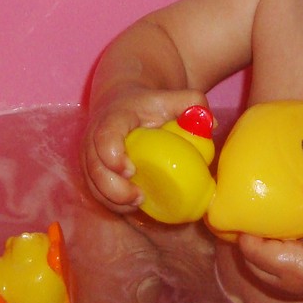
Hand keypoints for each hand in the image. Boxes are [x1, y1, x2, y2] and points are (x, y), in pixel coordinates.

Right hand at [81, 88, 208, 213]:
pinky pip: (96, 190)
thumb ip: (193, 103)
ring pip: (93, 183)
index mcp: (114, 118)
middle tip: (139, 197)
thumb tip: (212, 125)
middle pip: (94, 167)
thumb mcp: (171, 97)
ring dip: (112, 200)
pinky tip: (132, 206)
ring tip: (138, 204)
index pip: (105, 137)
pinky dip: (112, 202)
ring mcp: (90, 155)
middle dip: (113, 189)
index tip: (131, 170)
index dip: (112, 156)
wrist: (122, 100)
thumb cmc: (150, 104)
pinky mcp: (92, 169)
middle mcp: (94, 136)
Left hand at [237, 179, 302, 301]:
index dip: (244, 228)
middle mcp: (282, 280)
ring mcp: (284, 284)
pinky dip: (264, 248)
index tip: (244, 203)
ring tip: (257, 215)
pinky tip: (271, 228)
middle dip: (246, 234)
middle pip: (248, 257)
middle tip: (249, 207)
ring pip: (254, 263)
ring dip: (254, 242)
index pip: (252, 249)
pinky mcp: (288, 281)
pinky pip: (265, 265)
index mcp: (292, 267)